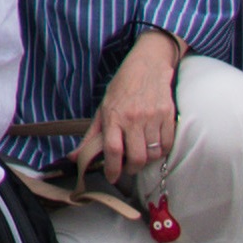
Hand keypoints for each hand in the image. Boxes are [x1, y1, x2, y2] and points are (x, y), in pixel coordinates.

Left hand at [80, 43, 178, 183]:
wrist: (147, 65)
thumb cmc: (122, 88)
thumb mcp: (102, 109)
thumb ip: (91, 136)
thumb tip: (75, 158)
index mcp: (114, 116)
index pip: (113, 150)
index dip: (112, 169)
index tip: (112, 177)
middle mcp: (133, 118)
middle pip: (137, 157)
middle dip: (132, 169)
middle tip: (128, 167)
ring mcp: (152, 117)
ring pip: (153, 154)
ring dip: (147, 160)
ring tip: (141, 154)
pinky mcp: (168, 115)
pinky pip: (167, 144)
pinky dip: (161, 151)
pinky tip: (154, 147)